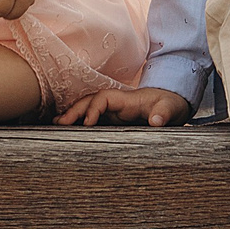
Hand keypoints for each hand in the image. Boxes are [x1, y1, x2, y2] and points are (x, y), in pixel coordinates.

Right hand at [56, 87, 192, 127]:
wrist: (174, 102)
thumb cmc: (171, 104)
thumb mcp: (172, 108)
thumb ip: (164, 113)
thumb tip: (155, 121)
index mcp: (128, 99)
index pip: (104, 98)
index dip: (94, 109)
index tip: (88, 124)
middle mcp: (117, 103)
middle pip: (90, 101)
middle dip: (74, 110)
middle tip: (59, 123)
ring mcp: (114, 111)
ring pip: (88, 108)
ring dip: (73, 114)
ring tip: (55, 124)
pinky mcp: (114, 119)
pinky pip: (94, 118)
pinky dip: (80, 122)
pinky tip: (67, 129)